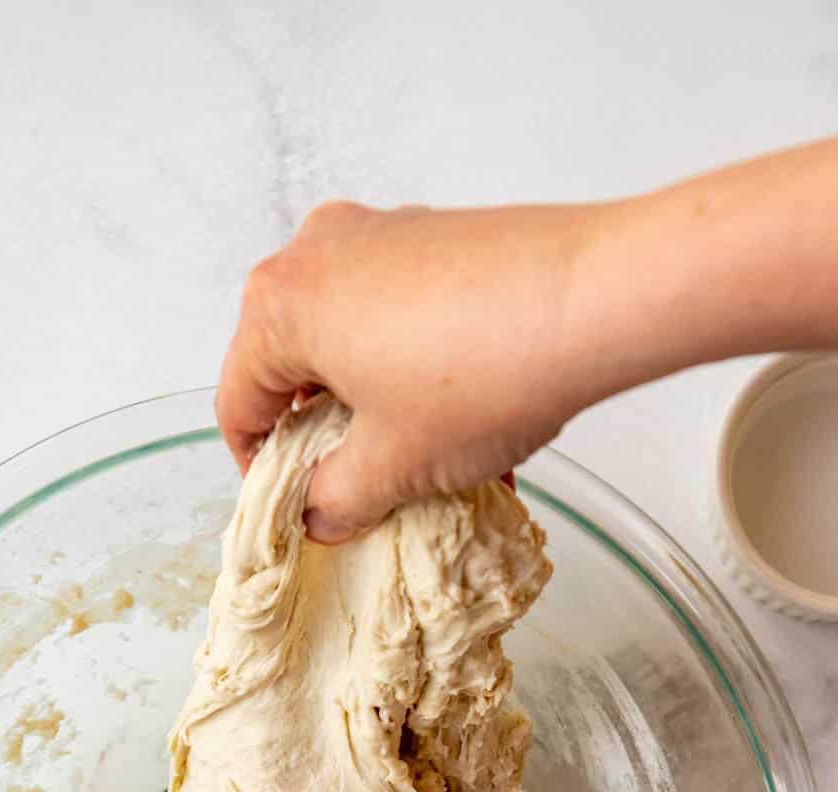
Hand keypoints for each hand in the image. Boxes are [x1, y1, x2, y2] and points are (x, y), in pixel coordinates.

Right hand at [215, 135, 837, 544]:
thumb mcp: (392, 467)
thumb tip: (319, 513)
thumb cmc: (481, 377)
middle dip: (325, 437)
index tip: (296, 511)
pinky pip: (398, 313)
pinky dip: (414, 369)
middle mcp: (316, 251)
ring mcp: (379, 234)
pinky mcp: (436, 234)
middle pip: (290, 366)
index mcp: (280, 305)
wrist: (598, 299)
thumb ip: (334, 500)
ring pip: (349, 340)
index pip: (238, 404)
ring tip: (428, 461)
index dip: (261, 473)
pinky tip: (466, 417)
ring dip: (375, 407)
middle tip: (363, 490)